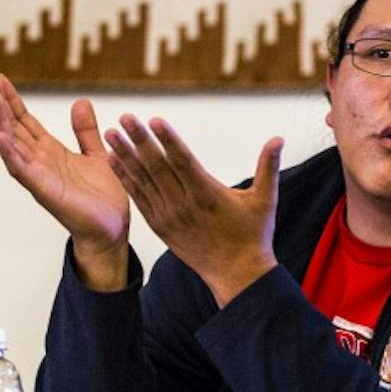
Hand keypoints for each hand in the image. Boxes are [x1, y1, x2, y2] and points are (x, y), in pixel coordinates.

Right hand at [0, 74, 129, 289]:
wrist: (112, 229)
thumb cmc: (102, 198)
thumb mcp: (96, 154)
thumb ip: (85, 131)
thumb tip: (80, 101)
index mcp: (50, 152)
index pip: (25, 120)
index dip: (12, 100)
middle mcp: (39, 162)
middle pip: (13, 128)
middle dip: (1, 105)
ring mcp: (38, 176)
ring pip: (12, 145)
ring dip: (0, 123)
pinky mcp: (43, 190)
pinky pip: (21, 170)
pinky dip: (10, 153)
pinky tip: (0, 136)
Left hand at [103, 114, 282, 306]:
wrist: (236, 274)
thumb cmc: (253, 235)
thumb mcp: (265, 200)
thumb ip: (268, 167)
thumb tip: (279, 138)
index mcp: (208, 194)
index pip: (183, 161)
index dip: (168, 139)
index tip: (154, 120)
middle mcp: (184, 205)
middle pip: (158, 167)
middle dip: (140, 140)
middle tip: (124, 117)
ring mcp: (169, 217)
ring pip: (144, 181)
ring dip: (126, 155)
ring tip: (111, 134)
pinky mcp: (160, 226)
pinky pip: (139, 198)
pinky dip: (126, 179)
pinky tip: (114, 160)